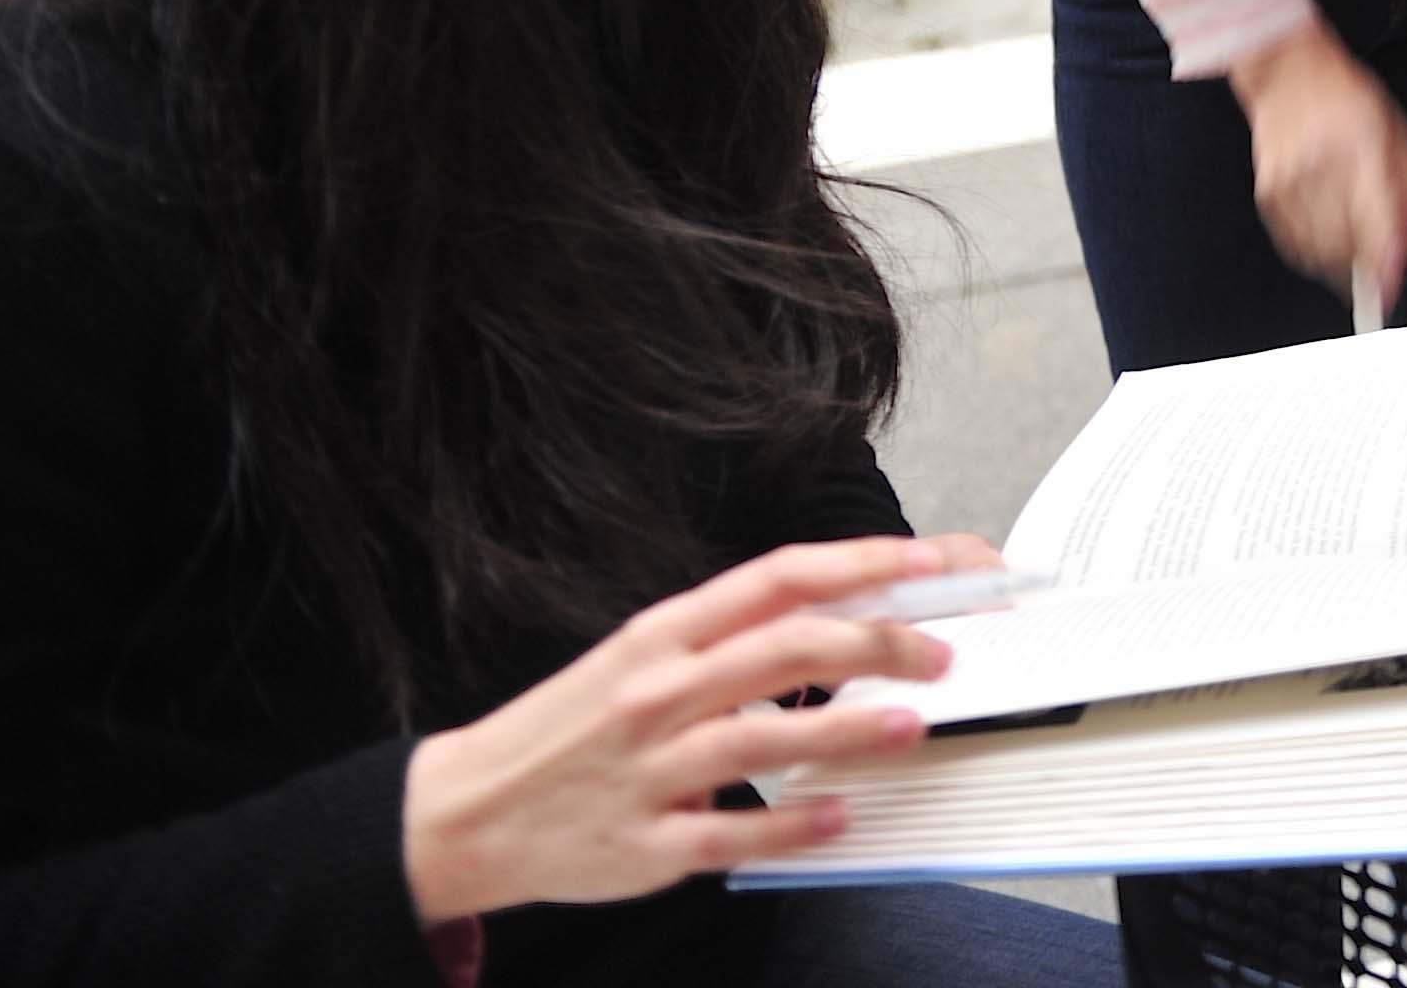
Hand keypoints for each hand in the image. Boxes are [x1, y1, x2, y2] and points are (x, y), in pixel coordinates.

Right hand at [396, 534, 991, 922]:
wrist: (463, 813)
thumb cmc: (570, 728)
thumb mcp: (640, 658)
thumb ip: (729, 638)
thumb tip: (843, 615)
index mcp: (662, 635)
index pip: (775, 578)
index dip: (859, 562)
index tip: (928, 561)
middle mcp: (656, 692)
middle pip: (785, 647)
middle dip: (877, 643)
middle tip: (943, 654)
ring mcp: (648, 770)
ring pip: (762, 736)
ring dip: (848, 730)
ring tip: (913, 725)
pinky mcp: (643, 845)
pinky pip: (728, 835)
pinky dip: (789, 826)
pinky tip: (838, 815)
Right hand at [1226, 18, 1406, 305]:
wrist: (1287, 71)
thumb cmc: (1348, 97)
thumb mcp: (1398, 135)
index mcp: (1362, 147)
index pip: (1374, 220)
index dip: (1385, 263)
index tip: (1393, 289)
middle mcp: (1322, 166)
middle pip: (1346, 244)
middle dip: (1368, 268)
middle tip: (1381, 274)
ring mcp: (1290, 182)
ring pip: (1320, 250)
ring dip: (1343, 264)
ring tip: (1357, 253)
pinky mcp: (1268, 192)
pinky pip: (1295, 243)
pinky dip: (1316, 253)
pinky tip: (1330, 244)